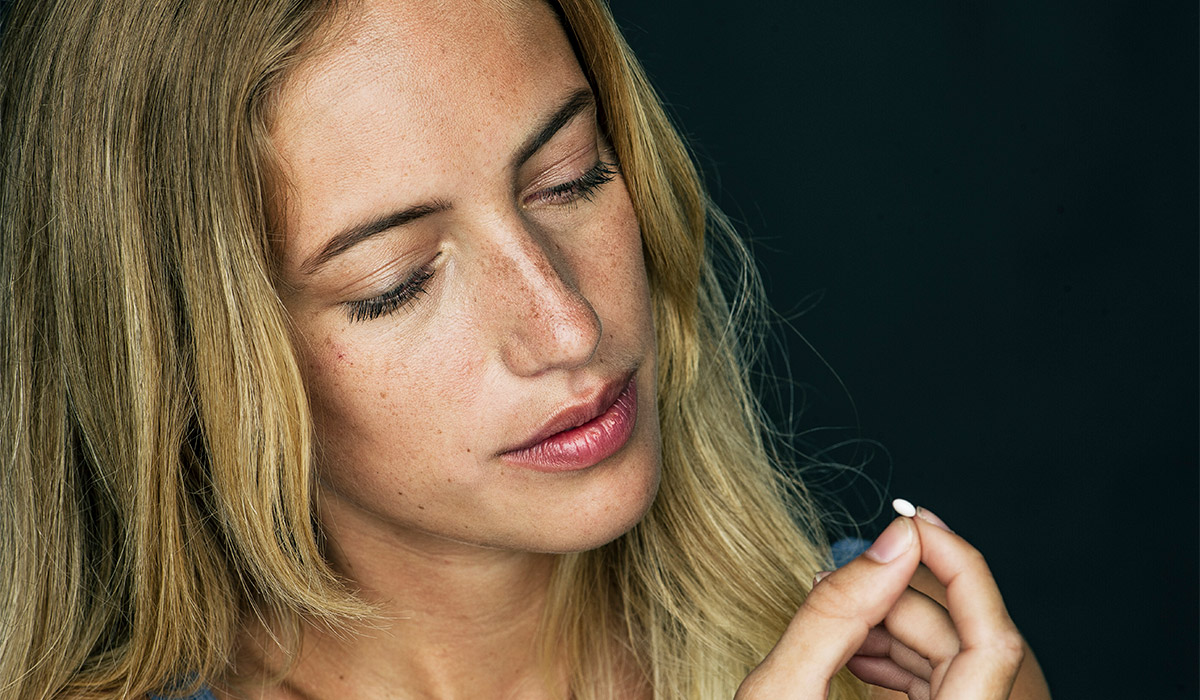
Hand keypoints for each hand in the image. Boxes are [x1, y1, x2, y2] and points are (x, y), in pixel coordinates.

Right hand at [737, 508, 1039, 699]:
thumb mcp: (782, 691)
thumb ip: (837, 611)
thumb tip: (894, 542)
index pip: (991, 642)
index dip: (961, 567)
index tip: (914, 522)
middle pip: (966, 648)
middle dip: (904, 600)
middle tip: (838, 579)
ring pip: (951, 666)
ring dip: (896, 629)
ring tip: (834, 620)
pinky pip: (937, 689)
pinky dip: (897, 659)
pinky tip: (853, 651)